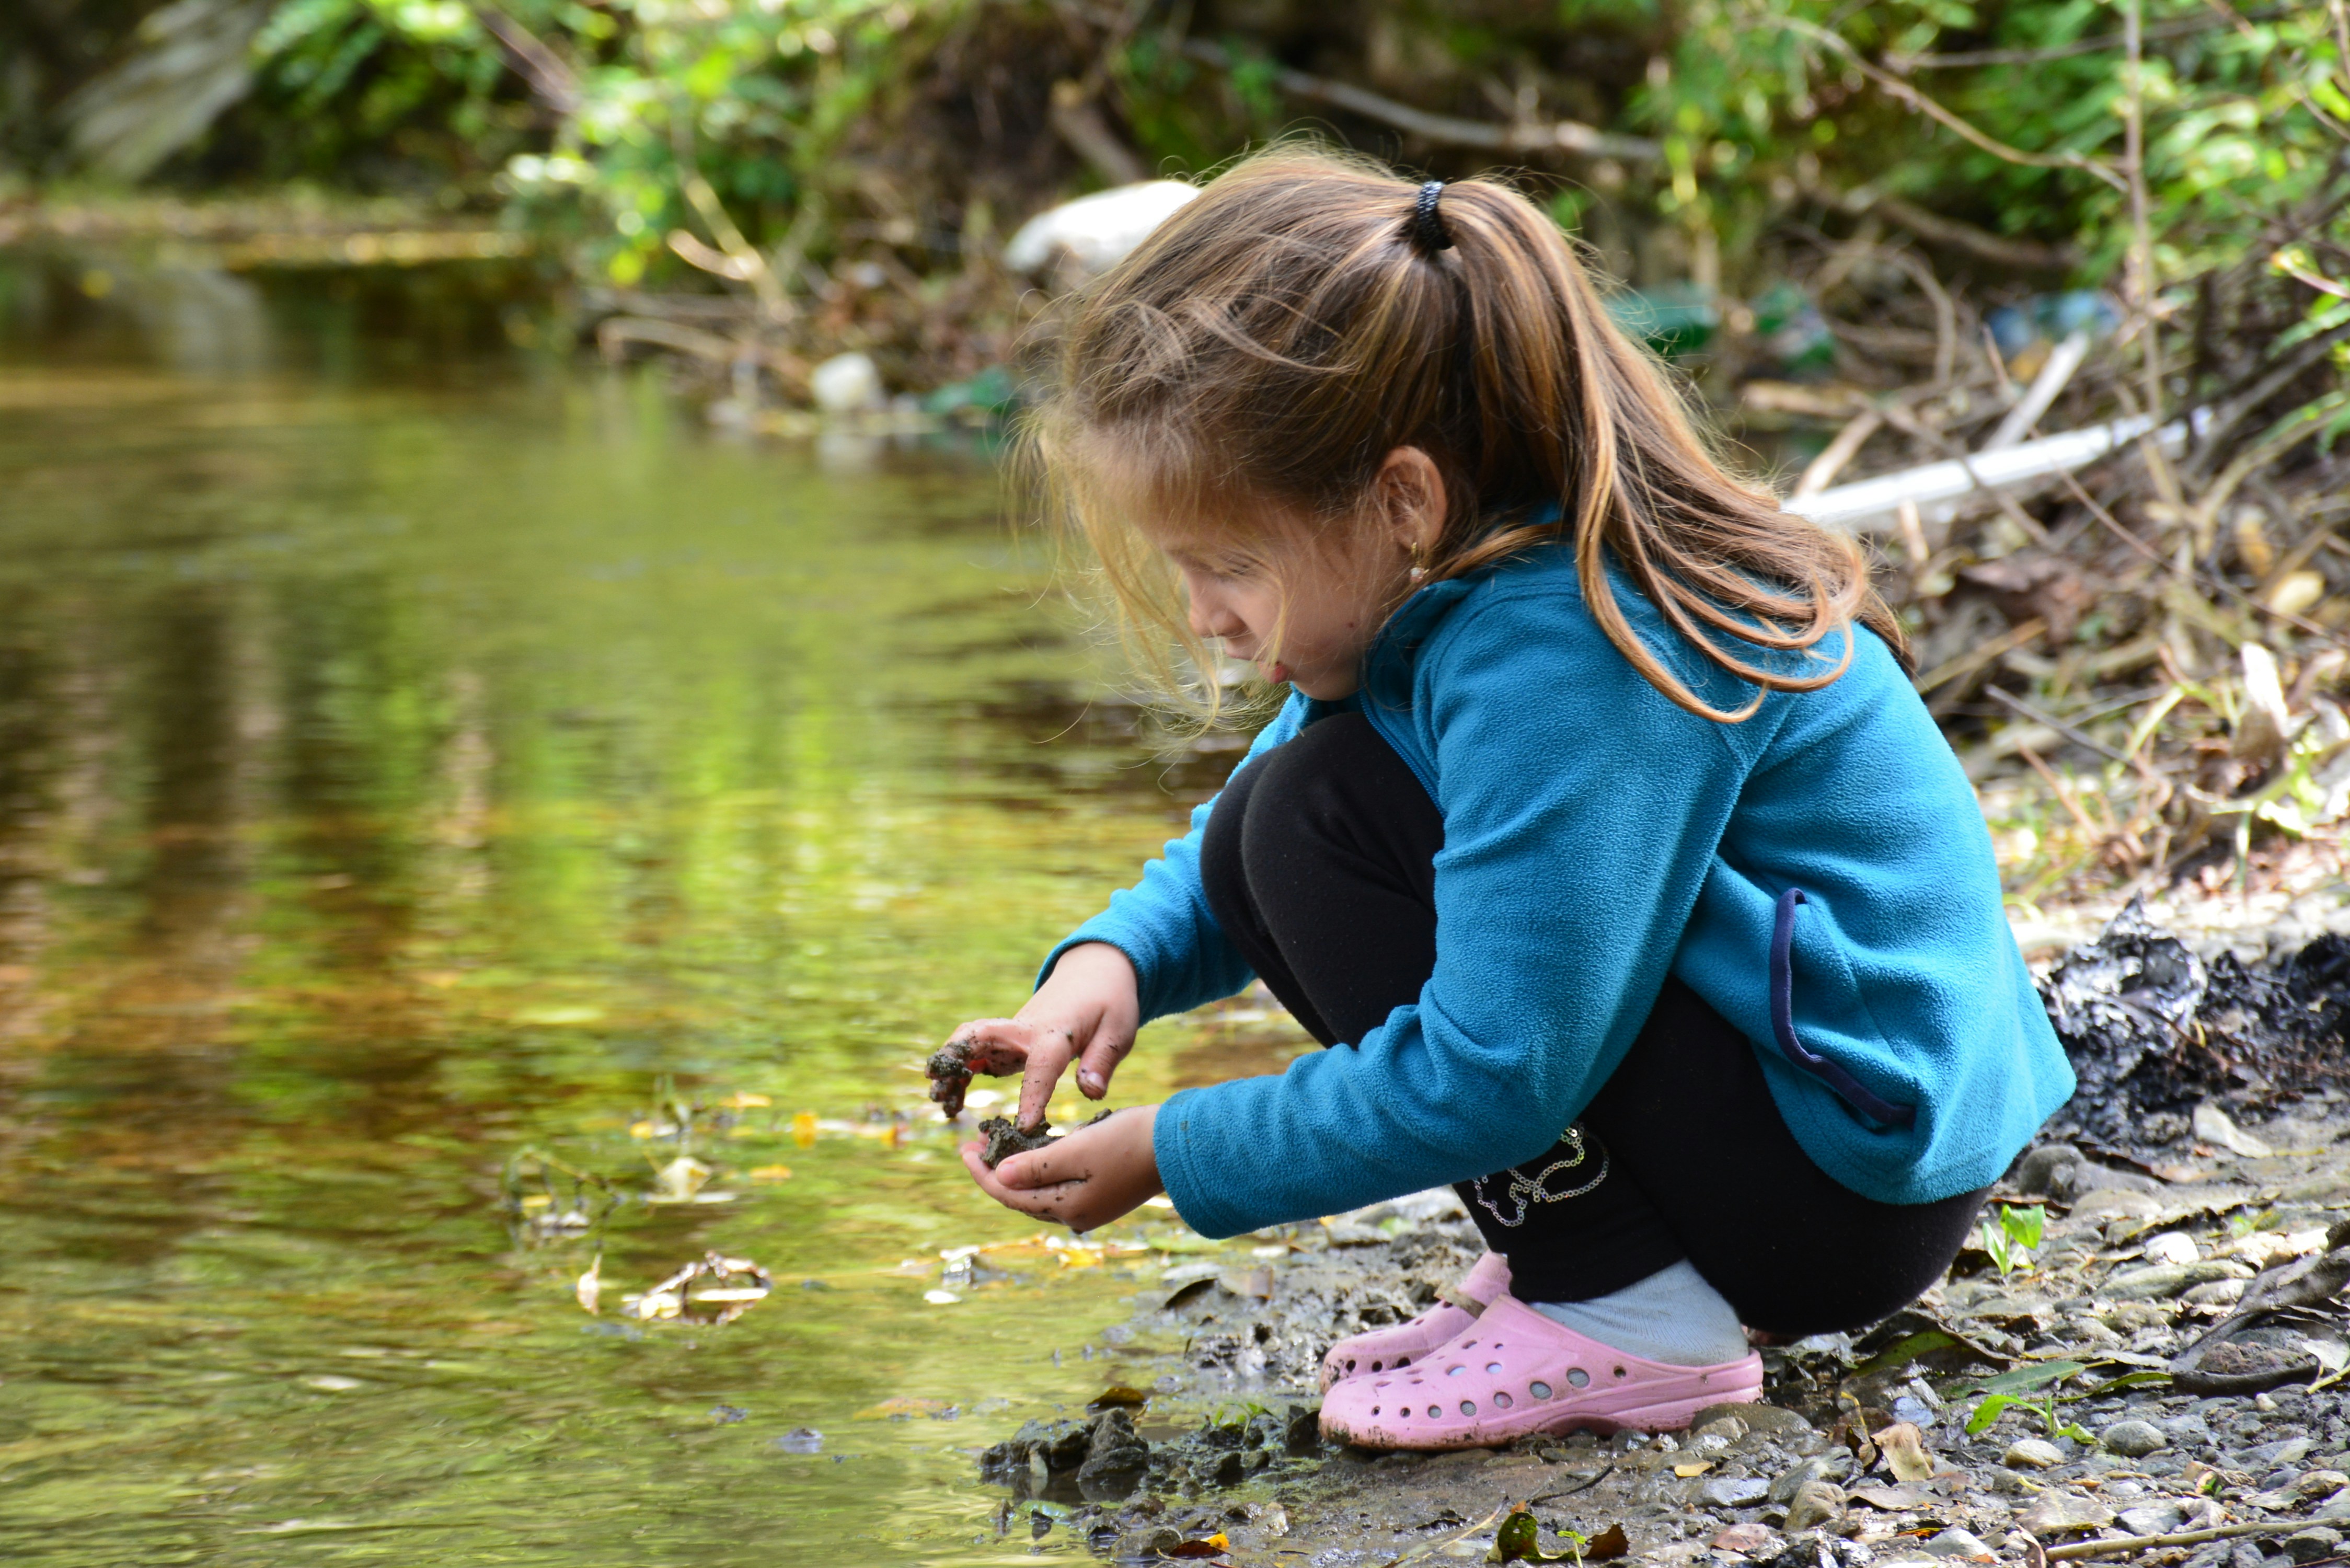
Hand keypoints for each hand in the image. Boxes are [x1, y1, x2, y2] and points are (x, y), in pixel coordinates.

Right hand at [933, 942, 1139, 1127]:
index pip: (1043, 1063)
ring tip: (941, 1103)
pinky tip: (953, 1099)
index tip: (1024, 1126)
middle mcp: (1027, 1029)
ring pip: (971, 1044)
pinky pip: (977, 1054)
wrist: (1094, 972)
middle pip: (983, 1034)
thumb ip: (1103, 1061)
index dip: (1033, 1094)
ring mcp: (1013, 1033)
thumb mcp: (1120, 1030)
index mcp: (1058, 1031)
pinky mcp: (1008, 1041)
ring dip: (951, 1069)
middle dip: (957, 1057)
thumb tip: (1092, 1093)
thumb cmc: (1110, 1003)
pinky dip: (960, 1073)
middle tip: (937, 1084)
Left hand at [962, 1105, 1161, 1232]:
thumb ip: (1035, 1166)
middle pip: (1022, 1196)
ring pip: (1039, 1190)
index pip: (1010, 1193)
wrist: (1180, 1146)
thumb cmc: (1129, 1141)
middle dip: (995, 1171)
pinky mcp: (1102, 1192)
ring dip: (1016, 1168)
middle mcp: (1076, 1215)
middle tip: (975, 1144)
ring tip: (996, 1144)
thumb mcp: (1077, 1150)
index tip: (964, 1148)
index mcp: (1067, 1208)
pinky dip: (1040, 1168)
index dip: (983, 1172)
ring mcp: (1091, 1205)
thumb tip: (998, 1176)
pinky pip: (1058, 1184)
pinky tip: (1033, 1151)